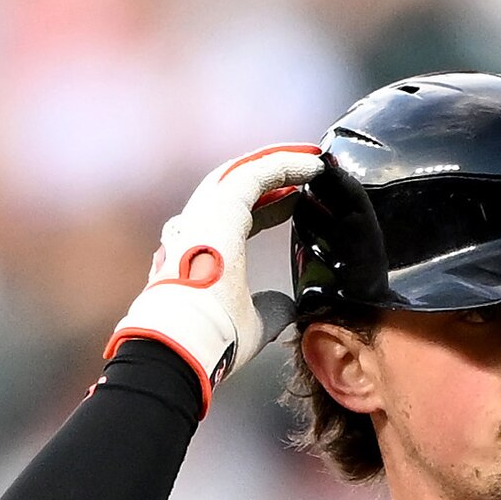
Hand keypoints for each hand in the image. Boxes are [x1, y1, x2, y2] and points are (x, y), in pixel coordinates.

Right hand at [115, 143, 321, 395]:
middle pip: (242, 186)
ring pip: (247, 173)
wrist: (187, 340)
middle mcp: (200, 226)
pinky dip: (286, 165)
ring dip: (282, 163)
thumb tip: (285, 305)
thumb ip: (268, 309)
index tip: (295, 202)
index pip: (242, 216)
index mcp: (205, 250)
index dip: (271, 208)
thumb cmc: (213, 338)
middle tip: (307, 170)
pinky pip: (258, 173)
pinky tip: (313, 163)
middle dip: (275, 175)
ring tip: (313, 158)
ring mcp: (206, 213)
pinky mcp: (220, 207)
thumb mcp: (252, 323)